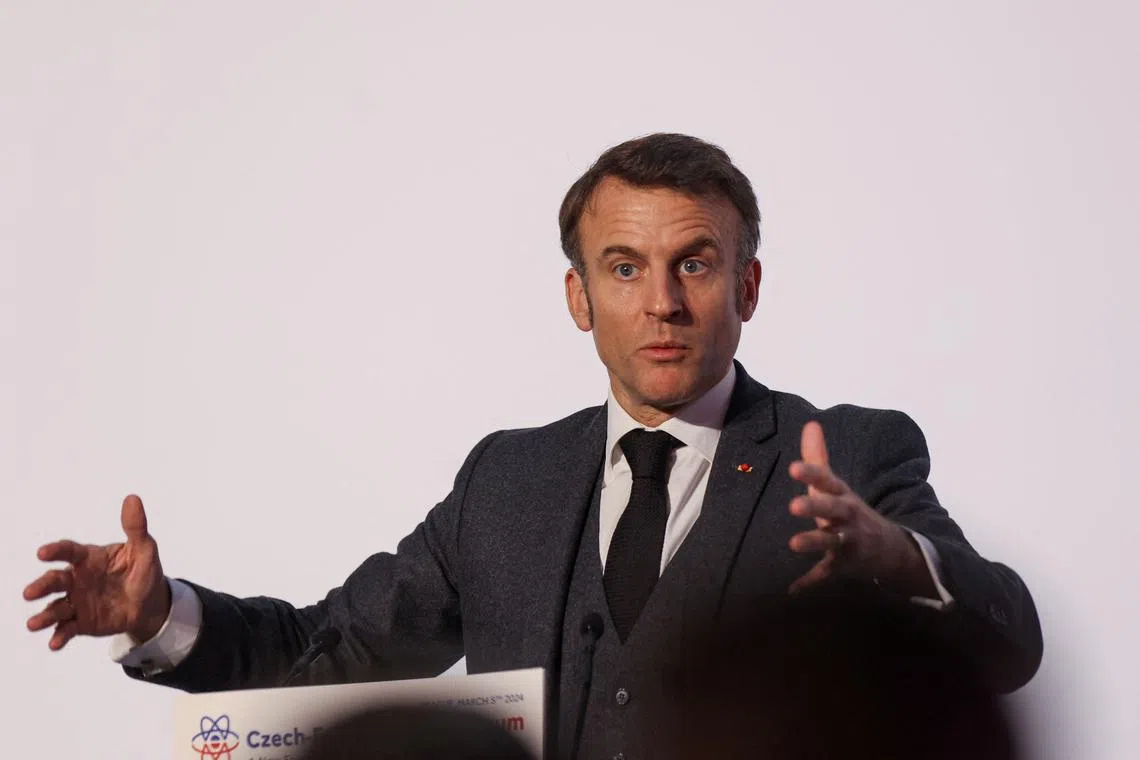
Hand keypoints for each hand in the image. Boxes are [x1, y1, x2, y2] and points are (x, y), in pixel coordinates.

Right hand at [24, 494, 170, 649]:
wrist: (150, 602)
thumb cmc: (143, 570)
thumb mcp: (145, 549)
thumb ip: (136, 527)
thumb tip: (133, 498)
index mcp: (90, 558)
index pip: (69, 551)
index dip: (55, 551)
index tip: (42, 553)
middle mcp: (78, 580)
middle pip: (56, 581)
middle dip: (42, 586)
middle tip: (30, 593)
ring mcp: (78, 602)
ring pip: (55, 608)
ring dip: (44, 615)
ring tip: (33, 624)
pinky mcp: (82, 622)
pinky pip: (68, 629)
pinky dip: (59, 636)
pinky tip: (54, 643)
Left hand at [787, 422, 932, 595]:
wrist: (889, 549)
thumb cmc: (850, 512)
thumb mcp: (836, 485)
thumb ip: (819, 458)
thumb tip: (810, 424)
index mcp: (842, 496)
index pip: (828, 481)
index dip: (812, 473)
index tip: (794, 466)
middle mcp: (848, 517)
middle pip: (833, 510)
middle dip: (816, 507)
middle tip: (793, 504)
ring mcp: (848, 542)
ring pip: (832, 542)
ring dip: (814, 542)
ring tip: (793, 544)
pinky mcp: (844, 565)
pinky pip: (827, 574)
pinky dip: (811, 582)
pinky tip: (792, 589)